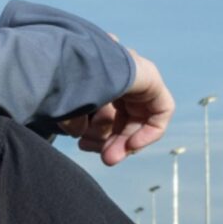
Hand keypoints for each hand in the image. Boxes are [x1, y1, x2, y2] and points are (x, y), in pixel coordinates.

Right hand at [56, 49, 171, 165]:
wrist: (72, 65)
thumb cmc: (62, 84)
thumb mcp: (67, 108)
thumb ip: (75, 120)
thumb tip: (79, 133)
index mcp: (97, 76)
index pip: (106, 110)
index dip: (99, 133)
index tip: (84, 144)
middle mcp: (119, 73)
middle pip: (125, 116)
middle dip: (113, 141)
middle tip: (105, 158)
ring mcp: (136, 75)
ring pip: (140, 118)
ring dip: (126, 142)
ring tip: (110, 156)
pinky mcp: (151, 78)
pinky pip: (160, 111)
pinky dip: (149, 131)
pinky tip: (131, 143)